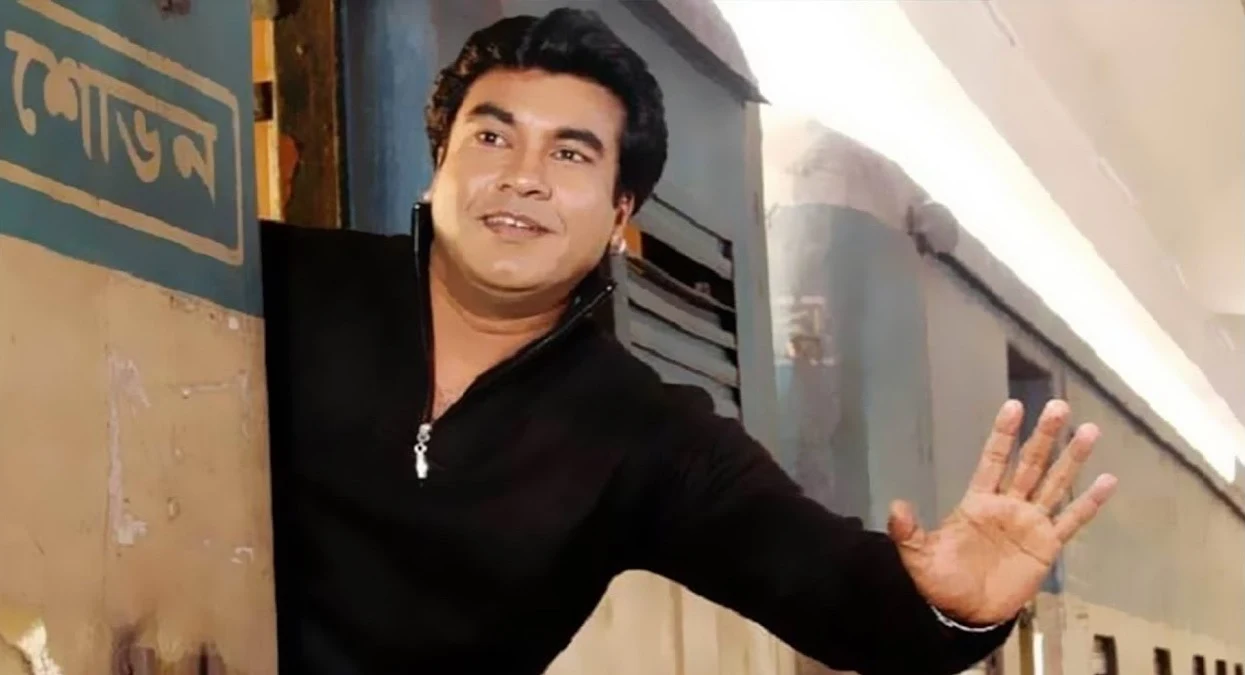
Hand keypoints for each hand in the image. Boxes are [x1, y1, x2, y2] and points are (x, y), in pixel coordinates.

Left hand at [887, 399, 1117, 624]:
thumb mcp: (918, 555)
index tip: (1012, 406)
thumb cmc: (941, 580)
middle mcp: (1008, 505)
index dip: (1002, 435)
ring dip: (1071, 458)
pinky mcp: (1047, 546)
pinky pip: (1072, 520)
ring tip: (1089, 430)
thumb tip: (895, 506)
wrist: (965, 613)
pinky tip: (1108, 480)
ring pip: (1054, 483)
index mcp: (978, 501)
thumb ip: (908, 531)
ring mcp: (1030, 523)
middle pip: (1029, 464)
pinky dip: (1089, 502)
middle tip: (1058, 406)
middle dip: (1043, 436)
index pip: (992, 460)